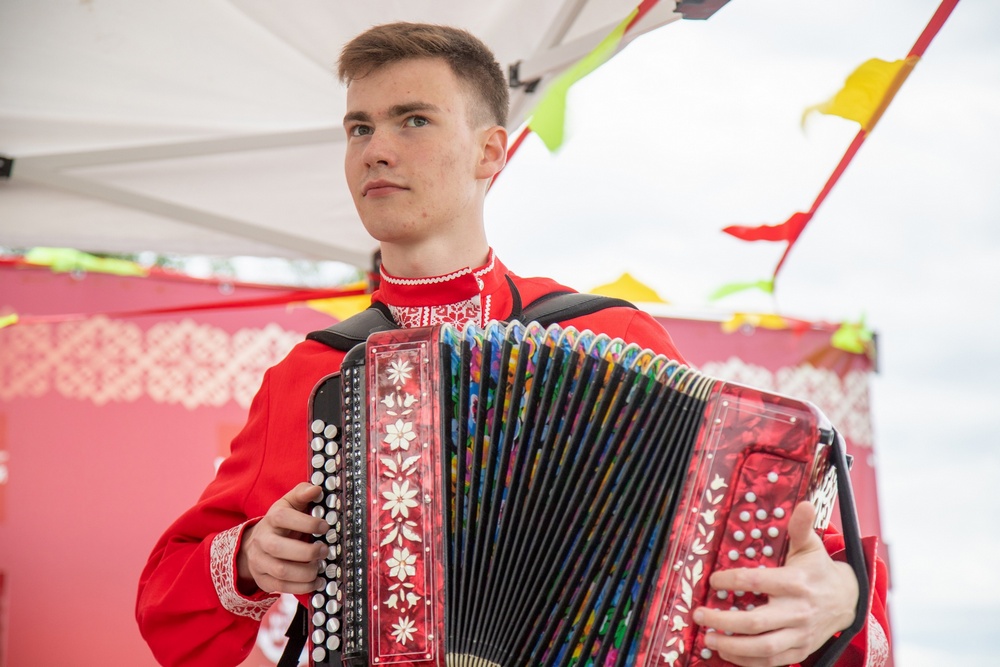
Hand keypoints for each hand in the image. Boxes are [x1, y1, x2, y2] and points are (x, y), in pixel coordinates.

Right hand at [236, 482, 327, 595]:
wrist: (258, 543)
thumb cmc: (282, 523)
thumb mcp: (290, 504)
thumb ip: (302, 494)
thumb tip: (317, 488)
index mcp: (271, 519)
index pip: (282, 517)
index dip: (306, 522)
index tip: (325, 526)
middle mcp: (262, 540)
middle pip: (279, 548)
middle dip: (307, 551)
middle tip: (325, 550)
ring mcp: (260, 561)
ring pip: (281, 570)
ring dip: (307, 571)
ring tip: (321, 566)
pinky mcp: (263, 579)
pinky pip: (282, 587)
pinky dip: (302, 586)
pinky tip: (315, 581)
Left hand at [692, 501, 858, 666]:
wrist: (848, 601)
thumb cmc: (819, 570)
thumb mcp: (811, 546)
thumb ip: (801, 527)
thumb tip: (804, 503)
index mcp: (796, 583)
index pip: (757, 581)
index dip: (731, 580)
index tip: (712, 580)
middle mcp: (798, 611)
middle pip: (755, 622)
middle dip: (722, 620)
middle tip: (699, 614)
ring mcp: (800, 635)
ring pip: (762, 648)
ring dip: (731, 647)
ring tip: (708, 638)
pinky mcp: (801, 651)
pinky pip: (772, 662)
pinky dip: (747, 662)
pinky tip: (727, 653)